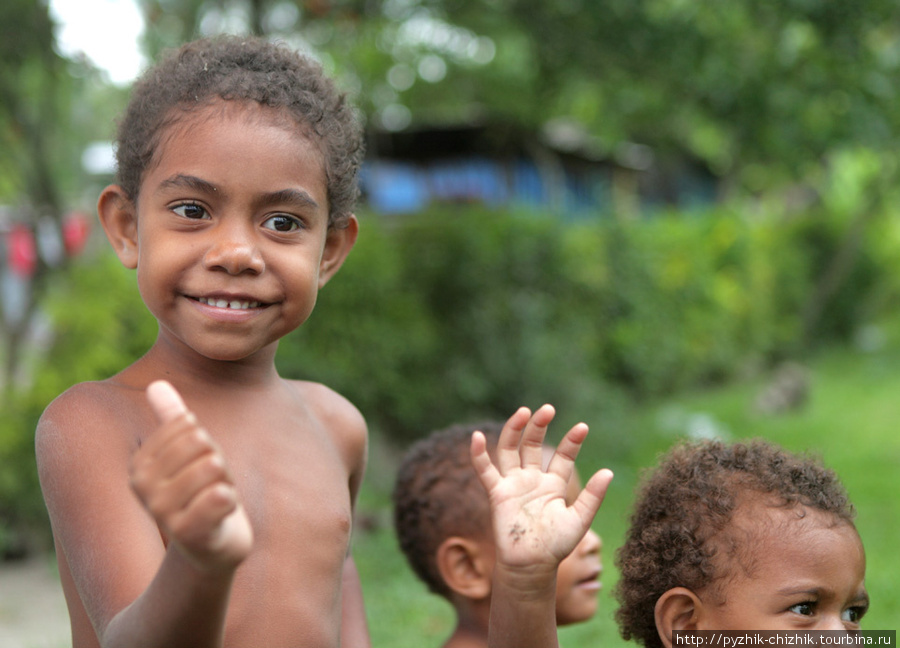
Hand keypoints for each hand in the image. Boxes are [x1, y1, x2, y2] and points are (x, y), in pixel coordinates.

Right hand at [130, 380, 252, 571]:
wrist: (210, 549)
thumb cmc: (200, 495)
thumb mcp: (188, 454)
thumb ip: (172, 419)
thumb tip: (156, 383)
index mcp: (139, 465)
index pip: (189, 426)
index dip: (207, 446)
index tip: (200, 470)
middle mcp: (143, 488)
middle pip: (202, 444)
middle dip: (219, 464)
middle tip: (211, 488)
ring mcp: (162, 512)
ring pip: (213, 466)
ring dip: (226, 483)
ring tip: (214, 502)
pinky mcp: (187, 533)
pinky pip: (221, 496)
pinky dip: (230, 502)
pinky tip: (220, 517)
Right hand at [470, 404, 612, 576]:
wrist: (532, 565)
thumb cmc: (556, 546)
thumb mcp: (579, 520)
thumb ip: (593, 496)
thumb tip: (608, 471)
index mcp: (553, 485)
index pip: (562, 456)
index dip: (572, 441)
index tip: (583, 427)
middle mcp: (532, 480)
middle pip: (533, 445)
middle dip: (539, 426)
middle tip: (547, 409)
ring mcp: (514, 484)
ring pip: (510, 449)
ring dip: (514, 430)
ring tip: (523, 412)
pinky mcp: (497, 493)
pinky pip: (485, 470)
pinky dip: (478, 454)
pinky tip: (476, 437)